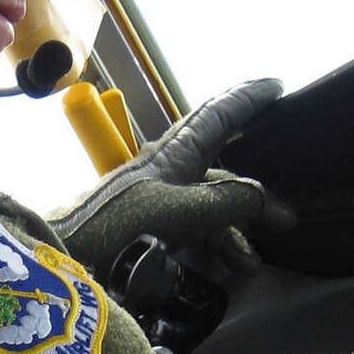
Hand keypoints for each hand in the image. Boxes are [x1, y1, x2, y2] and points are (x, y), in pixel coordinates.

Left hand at [51, 79, 294, 277]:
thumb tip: (260, 198)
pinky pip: (194, 230)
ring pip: (211, 207)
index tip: (276, 86)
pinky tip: (233, 266)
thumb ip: (224, 202)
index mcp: (174, 152)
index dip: (248, 99)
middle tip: (287, 218)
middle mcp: (169, 170)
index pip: (218, 115)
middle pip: (223, 171)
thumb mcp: (178, 210)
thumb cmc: (116, 224)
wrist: (65, 256)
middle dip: (256, 196)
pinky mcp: (150, 229)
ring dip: (236, 232)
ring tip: (256, 261)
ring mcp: (160, 200)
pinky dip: (215, 245)